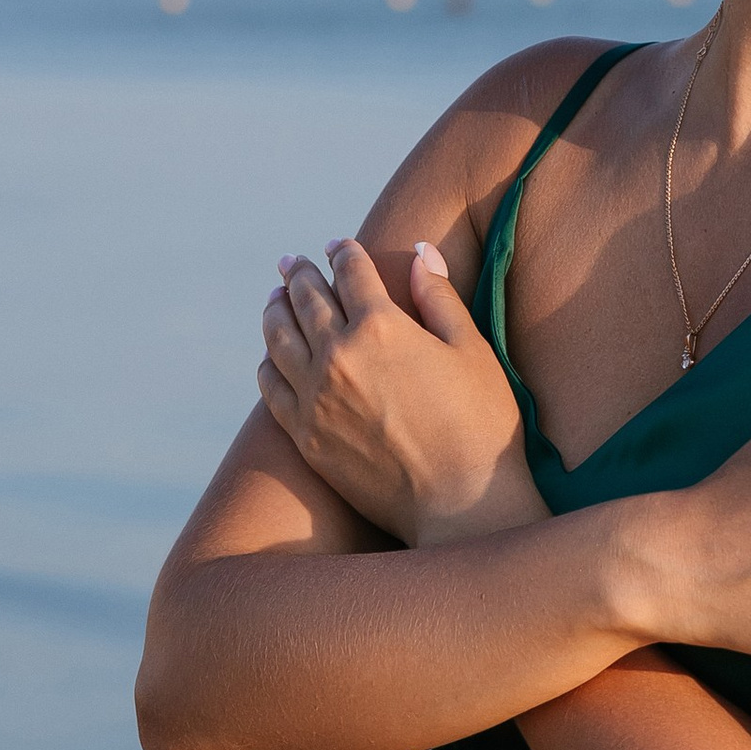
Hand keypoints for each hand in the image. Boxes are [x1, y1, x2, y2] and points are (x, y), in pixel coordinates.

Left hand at [258, 239, 542, 545]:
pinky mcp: (305, 435)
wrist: (460, 502)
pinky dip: (269, 362)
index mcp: (382, 326)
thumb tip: (420, 251)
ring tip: (275, 299)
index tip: (338, 246)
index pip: (352, 273)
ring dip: (276, 311)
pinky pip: (272, 387)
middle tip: (292, 263)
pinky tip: (272, 356)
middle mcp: (339, 355)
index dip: (344, 253)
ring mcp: (316, 397)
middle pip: (307, 300)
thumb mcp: (471, 350)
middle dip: (301, 275)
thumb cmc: (481, 423)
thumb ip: (439, 297)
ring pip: (280, 339)